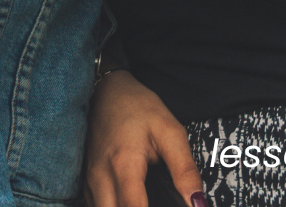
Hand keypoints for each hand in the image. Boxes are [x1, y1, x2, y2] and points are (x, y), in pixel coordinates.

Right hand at [85, 71, 203, 206]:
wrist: (108, 91)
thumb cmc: (138, 108)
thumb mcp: (170, 131)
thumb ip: (185, 170)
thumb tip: (198, 202)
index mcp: (124, 165)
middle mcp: (101, 177)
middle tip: (157, 203)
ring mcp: (90, 181)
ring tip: (147, 201)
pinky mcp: (86, 182)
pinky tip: (130, 201)